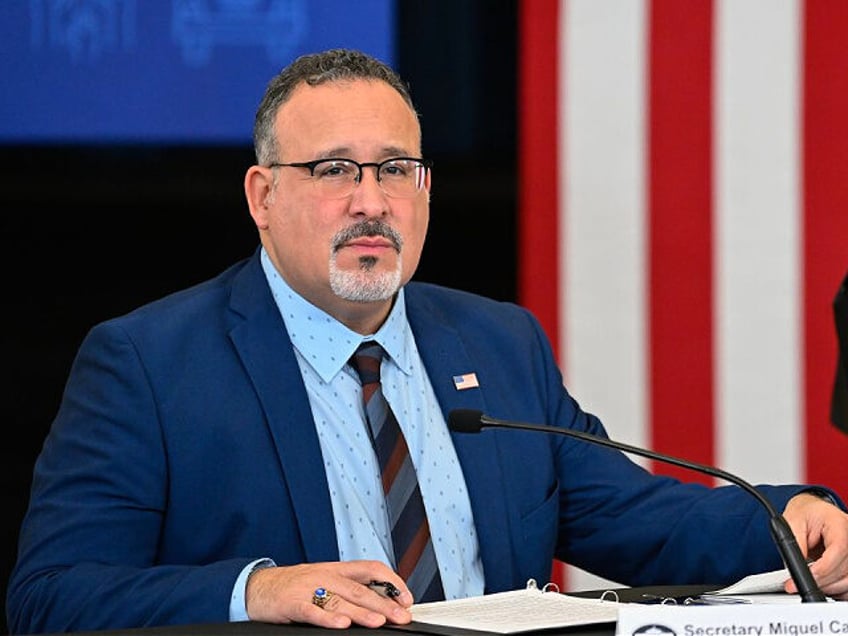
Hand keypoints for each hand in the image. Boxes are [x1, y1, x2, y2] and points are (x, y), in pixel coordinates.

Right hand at [245, 560, 413, 627]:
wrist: (256, 587)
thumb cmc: (294, 586)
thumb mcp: (324, 581)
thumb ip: (349, 589)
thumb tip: (380, 602)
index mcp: (337, 569)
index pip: (371, 568)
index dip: (392, 582)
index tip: (406, 598)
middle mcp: (326, 576)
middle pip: (360, 588)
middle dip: (384, 603)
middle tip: (401, 616)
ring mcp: (309, 588)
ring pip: (340, 599)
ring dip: (361, 612)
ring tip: (379, 621)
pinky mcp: (293, 603)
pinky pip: (312, 610)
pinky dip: (327, 618)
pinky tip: (341, 624)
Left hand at [782, 492, 847, 599]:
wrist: (811, 512)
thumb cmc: (803, 514)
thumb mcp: (791, 523)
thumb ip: (795, 544)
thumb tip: (796, 566)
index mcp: (839, 522)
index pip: (838, 549)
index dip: (823, 568)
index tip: (805, 577)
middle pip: (845, 568)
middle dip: (822, 581)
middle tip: (799, 584)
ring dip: (829, 587)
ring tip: (809, 583)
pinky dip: (837, 588)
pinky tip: (823, 585)